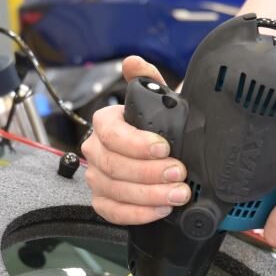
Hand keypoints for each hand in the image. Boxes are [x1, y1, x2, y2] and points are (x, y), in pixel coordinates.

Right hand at [81, 56, 191, 224]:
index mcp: (106, 123)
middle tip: (179, 174)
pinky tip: (161, 209)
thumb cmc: (159, 127)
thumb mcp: (159, 101)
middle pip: (113, 165)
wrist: (166, 152)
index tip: (164, 147)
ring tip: (178, 194)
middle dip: (149, 173)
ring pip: (115, 190)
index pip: (111, 133)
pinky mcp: (103, 201)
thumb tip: (134, 62)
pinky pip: (113, 212)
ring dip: (150, 195)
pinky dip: (138, 214)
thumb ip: (148, 81)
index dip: (137, 143)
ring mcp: (97, 177)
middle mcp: (96, 150)